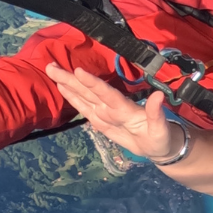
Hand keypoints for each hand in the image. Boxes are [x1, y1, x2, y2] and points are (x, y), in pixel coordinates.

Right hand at [45, 63, 178, 159]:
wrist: (157, 146)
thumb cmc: (160, 137)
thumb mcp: (160, 129)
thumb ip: (156, 113)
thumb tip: (159, 96)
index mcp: (125, 108)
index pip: (106, 93)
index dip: (93, 83)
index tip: (79, 71)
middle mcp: (112, 107)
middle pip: (88, 90)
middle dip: (70, 79)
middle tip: (51, 65)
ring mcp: (104, 112)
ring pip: (83, 95)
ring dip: (67, 83)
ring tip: (52, 70)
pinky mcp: (100, 120)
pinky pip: (83, 106)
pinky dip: (72, 97)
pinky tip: (61, 87)